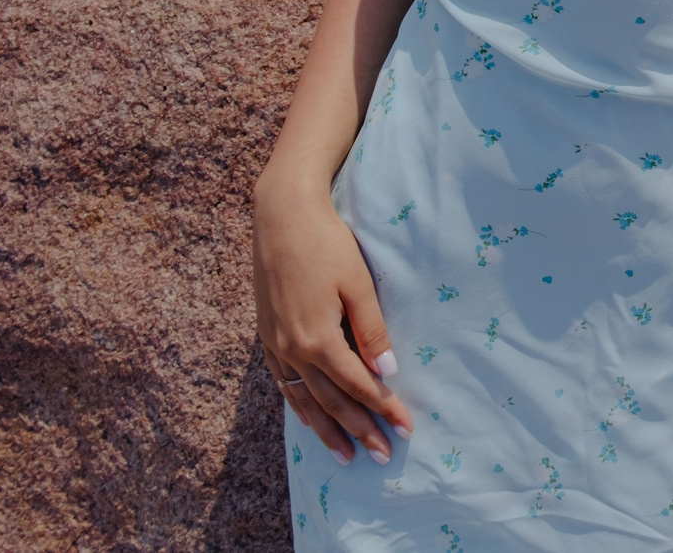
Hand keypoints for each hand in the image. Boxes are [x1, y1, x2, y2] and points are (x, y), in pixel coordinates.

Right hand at [252, 180, 412, 463]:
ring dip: (326, 430)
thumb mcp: (358, 285)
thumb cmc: (328, 244)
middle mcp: (292, 350)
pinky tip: (311, 417)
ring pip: (303, 400)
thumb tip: (387, 374)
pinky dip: (301, 406)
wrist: (281, 216)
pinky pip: (285, 383)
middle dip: (359, 431)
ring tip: (346, 455)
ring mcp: (275, 345)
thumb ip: (372, 332)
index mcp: (318, 340)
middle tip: (381, 457)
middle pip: (331, 402)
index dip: (384, 410)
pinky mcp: (267, 335)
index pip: (358, 387)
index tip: (406, 429)